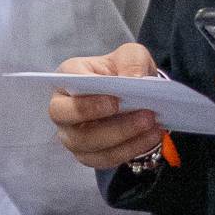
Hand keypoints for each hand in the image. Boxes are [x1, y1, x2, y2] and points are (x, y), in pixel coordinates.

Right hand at [50, 43, 162, 169]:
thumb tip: (134, 78)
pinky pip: (103, 158)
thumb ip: (133, 60)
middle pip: (64, 116)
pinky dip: (130, 149)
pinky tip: (152, 136)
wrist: (131, 96)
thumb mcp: (132, 56)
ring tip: (151, 123)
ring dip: (122, 135)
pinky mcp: (86, 154)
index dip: (87, 92)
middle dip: (98, 116)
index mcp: (68, 76)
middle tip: (139, 113)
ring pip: (86, 142)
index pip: (67, 81)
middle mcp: (62, 107)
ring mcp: (71, 134)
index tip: (116, 98)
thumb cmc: (123, 72)